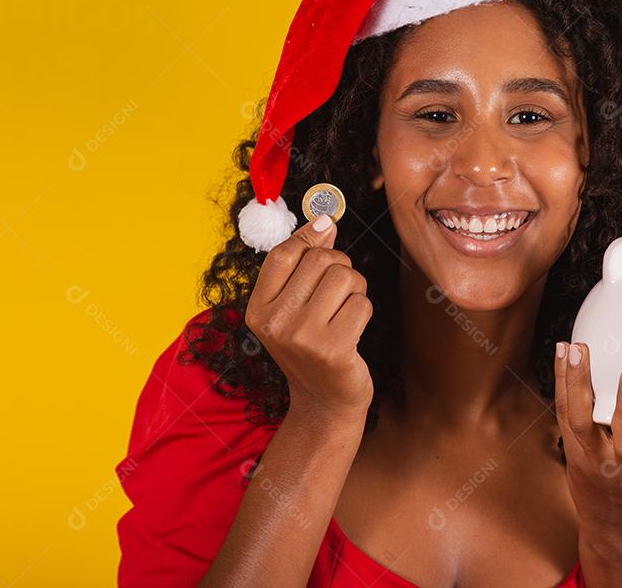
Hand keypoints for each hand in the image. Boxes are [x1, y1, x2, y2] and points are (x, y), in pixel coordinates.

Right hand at [245, 214, 373, 423]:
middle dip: (339, 267)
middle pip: (320, 260)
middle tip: (338, 292)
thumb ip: (303, 264)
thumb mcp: (294, 306)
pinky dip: (363, 311)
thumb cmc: (311, 345)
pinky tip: (352, 331)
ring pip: (345, 277)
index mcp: (258, 309)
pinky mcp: (333, 349)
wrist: (324, 401)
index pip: (284, 252)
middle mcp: (275, 323)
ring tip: (345, 310)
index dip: (310, 235)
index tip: (326, 230)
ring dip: (355, 288)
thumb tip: (324, 220)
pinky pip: (362, 303)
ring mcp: (303, 338)